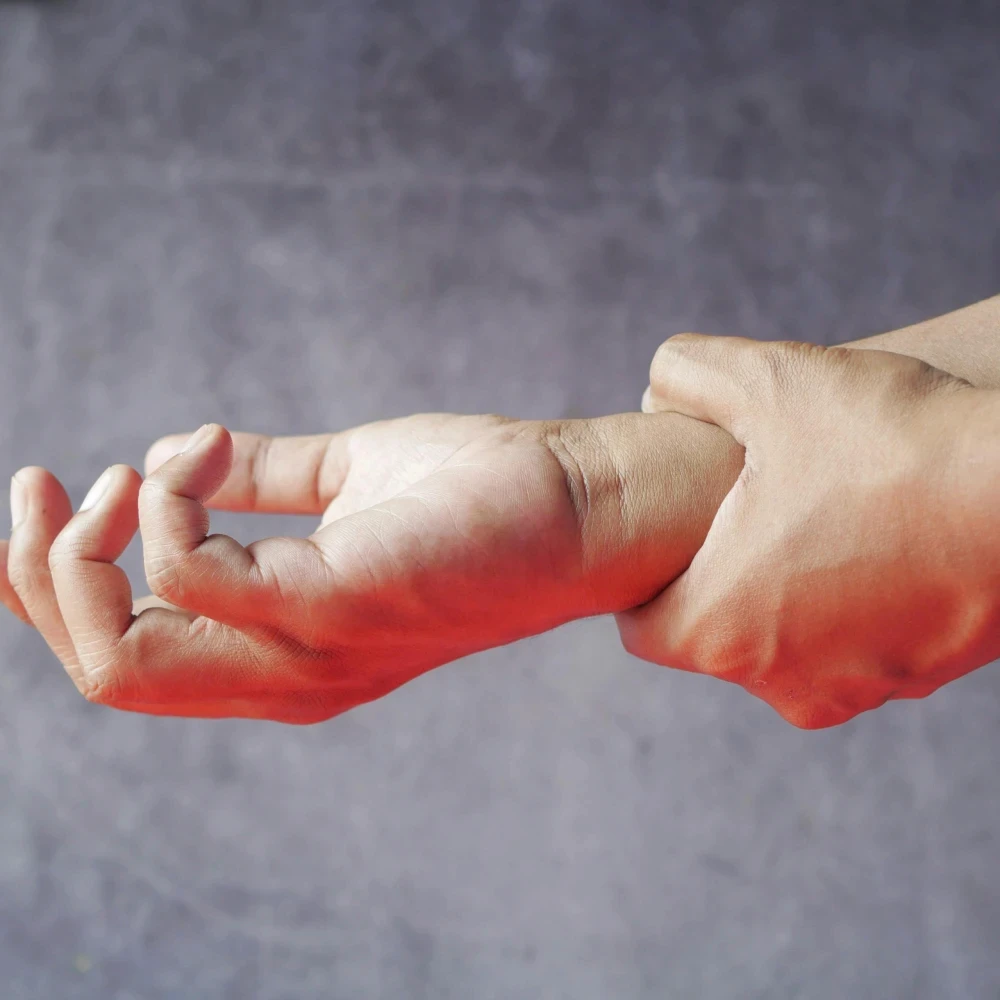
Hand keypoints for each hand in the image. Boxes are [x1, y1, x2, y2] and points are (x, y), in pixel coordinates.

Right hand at [1, 410, 740, 723]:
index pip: (124, 658)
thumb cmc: (476, 494)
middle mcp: (286, 674)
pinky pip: (192, 573)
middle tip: (49, 485)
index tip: (58, 492)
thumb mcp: (343, 485)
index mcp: (280, 650)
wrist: (583, 501)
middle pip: (103, 670)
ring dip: (81, 546)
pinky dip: (170, 503)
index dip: (54, 588)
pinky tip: (205, 453)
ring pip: (121, 651)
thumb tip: (173, 454)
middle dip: (37, 576)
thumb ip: (261, 483)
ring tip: (133, 473)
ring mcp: (312, 651)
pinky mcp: (340, 604)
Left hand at [622, 335, 999, 728]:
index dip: (646, 576)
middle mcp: (779, 680)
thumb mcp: (769, 382)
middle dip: (718, 576)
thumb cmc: (894, 443)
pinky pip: (849, 644)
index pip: (640, 625)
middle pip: (713, 632)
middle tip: (745, 511)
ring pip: (783, 641)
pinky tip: (870, 538)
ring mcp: (853, 687)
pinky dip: (846, 604)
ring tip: (815, 516)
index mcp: (720, 628)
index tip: (671, 534)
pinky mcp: (912, 679)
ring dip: (785, 591)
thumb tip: (658, 387)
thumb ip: (685, 375)